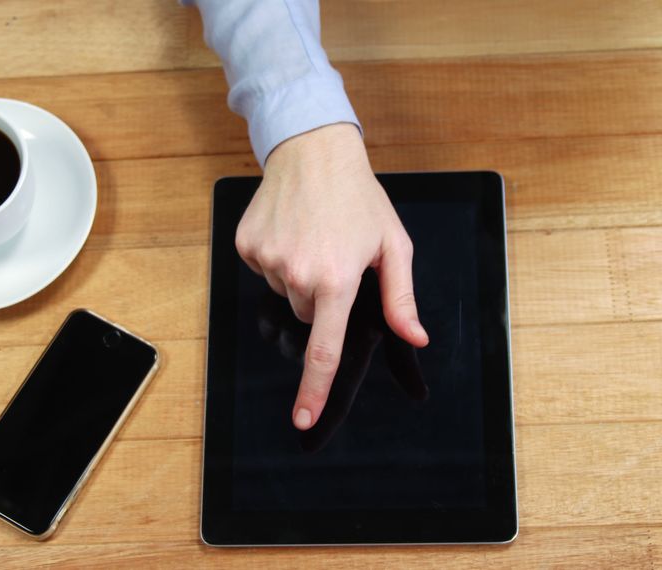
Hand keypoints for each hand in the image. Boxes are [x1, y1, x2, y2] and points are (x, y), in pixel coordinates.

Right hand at [235, 123, 429, 430]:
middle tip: (335, 256)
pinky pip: (263, 270)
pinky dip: (278, 257)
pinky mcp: (247, 246)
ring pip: (285, 293)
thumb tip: (414, 337)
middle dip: (322, 296)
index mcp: (338, 279)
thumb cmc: (359, 197)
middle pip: (307, 316)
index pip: (324, 349)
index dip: (313, 391)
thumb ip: (401, 298)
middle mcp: (298, 274)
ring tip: (313, 236)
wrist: (313, 150)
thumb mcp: (393, 245)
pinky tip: (292, 230)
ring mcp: (267, 260)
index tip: (303, 419)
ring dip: (299, 275)